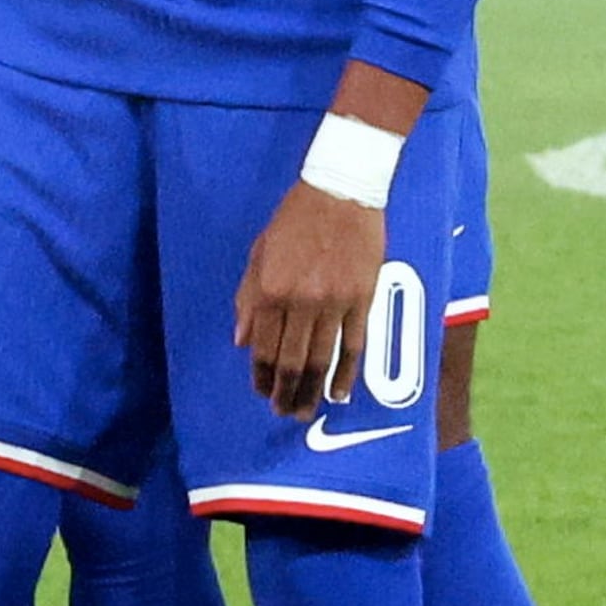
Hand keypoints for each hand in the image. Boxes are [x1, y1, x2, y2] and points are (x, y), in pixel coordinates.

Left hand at [231, 187, 389, 418]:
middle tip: (285, 412)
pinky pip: (355, 344)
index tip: (262, 393)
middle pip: (292, 359)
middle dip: (286, 391)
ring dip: (313, 389)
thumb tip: (242, 341)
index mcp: (270, 290)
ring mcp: (335, 303)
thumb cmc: (293, 220)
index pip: (264, 346)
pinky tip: (339, 391)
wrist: (340, 193)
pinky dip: (346, 372)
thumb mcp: (258, 254)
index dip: (262, 375)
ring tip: (307, 410)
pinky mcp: (363, 299)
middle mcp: (301, 301)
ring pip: (322, 358)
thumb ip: (248, 299)